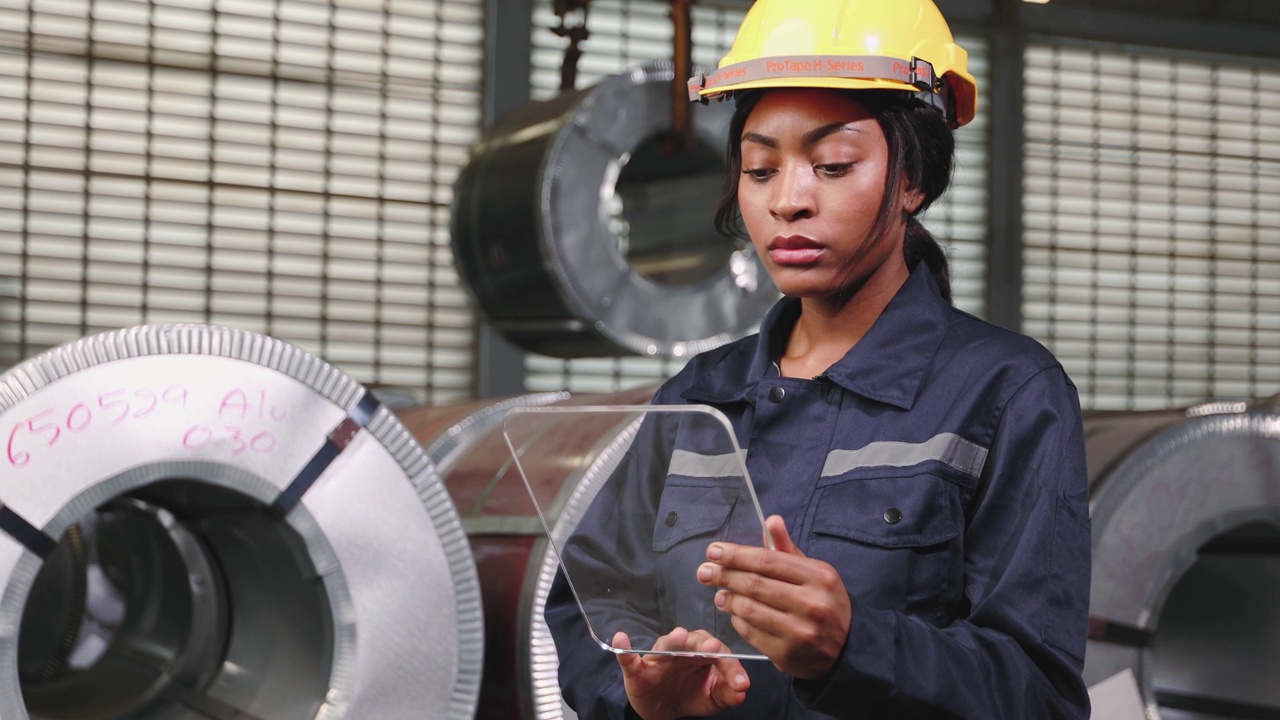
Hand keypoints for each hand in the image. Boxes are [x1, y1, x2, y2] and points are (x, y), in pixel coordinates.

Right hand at [613, 628, 749, 719]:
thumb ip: (728, 694)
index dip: (731, 668)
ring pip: (665, 645)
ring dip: (672, 640)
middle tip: (713, 648)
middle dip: (704, 645)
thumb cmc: (689, 696)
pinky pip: (629, 658)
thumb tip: (742, 690)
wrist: (661, 710)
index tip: (740, 683)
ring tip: (679, 636)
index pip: (721, 655)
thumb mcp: (712, 699)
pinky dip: (624, 649)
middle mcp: (683, 651)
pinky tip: (621, 638)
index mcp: (704, 655)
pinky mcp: (637, 669)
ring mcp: (659, 658)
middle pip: (695, 642)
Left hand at [697, 515, 851, 678]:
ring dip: (727, 599)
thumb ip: (788, 549)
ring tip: (718, 594)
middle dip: (724, 575)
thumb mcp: (815, 572)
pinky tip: (734, 613)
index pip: (767, 561)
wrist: (847, 648)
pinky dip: (737, 620)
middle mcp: (811, 603)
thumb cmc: (825, 602)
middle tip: (704, 572)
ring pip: (749, 609)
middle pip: (755, 584)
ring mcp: (799, 631)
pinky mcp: (787, 654)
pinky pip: (751, 632)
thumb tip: (770, 520)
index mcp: (819, 576)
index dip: (736, 555)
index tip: (713, 551)